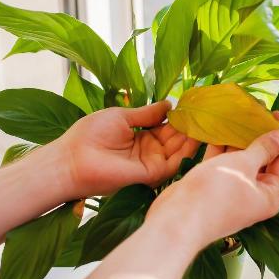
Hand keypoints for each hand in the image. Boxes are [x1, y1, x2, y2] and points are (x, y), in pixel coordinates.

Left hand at [55, 101, 198, 198]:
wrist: (72, 158)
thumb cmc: (90, 134)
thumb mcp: (122, 116)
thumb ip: (147, 113)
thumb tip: (169, 104)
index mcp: (140, 135)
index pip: (166, 126)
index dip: (179, 117)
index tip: (192, 105)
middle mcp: (148, 150)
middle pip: (175, 138)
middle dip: (189, 127)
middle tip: (205, 114)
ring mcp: (150, 162)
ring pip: (178, 151)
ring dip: (192, 138)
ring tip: (205, 124)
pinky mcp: (150, 174)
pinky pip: (173, 164)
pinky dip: (187, 153)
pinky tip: (196, 138)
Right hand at [144, 112, 278, 249]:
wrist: (177, 218)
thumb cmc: (217, 193)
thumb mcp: (244, 166)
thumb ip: (263, 149)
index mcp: (269, 195)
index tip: (276, 113)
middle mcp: (253, 194)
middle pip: (261, 159)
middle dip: (257, 135)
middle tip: (256, 110)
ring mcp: (231, 189)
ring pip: (239, 159)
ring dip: (238, 138)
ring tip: (238, 113)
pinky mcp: (212, 185)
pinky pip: (220, 162)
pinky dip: (219, 146)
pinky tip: (218, 126)